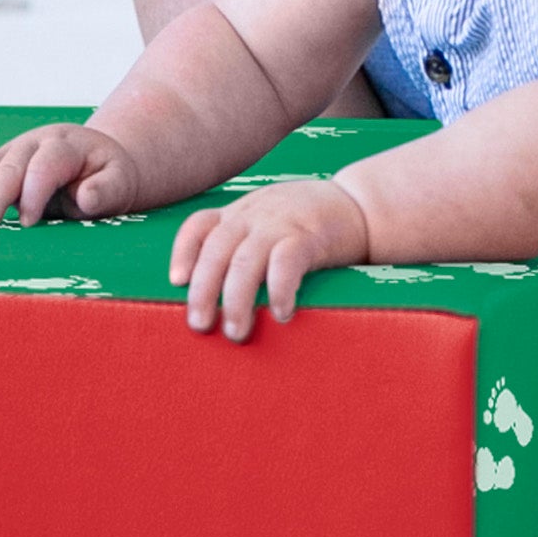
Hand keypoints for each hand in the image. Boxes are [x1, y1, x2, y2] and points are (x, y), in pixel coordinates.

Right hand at [0, 123, 139, 230]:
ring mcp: (15, 150)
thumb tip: (85, 197)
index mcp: (67, 144)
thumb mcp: (119, 183)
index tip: (28, 223)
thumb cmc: (110, 177)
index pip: (45, 165)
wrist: (99, 163)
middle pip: (10, 165)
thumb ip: (106, 190)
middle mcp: (36, 142)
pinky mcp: (2, 163)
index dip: (34, 193)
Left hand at [170, 173, 369, 339]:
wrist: (360, 204)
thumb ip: (245, 243)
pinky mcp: (309, 236)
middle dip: (203, 290)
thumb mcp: (269, 220)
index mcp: (240, 213)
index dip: (183, 253)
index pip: (199, 225)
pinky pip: (286, 263)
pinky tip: (280, 313)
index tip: (177, 281)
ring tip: (236, 332)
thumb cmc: (311, 222)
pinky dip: (279, 289)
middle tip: (200, 325)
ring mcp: (280, 224)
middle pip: (216, 251)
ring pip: (245, 261)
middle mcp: (254, 215)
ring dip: (236, 300)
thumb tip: (219, 294)